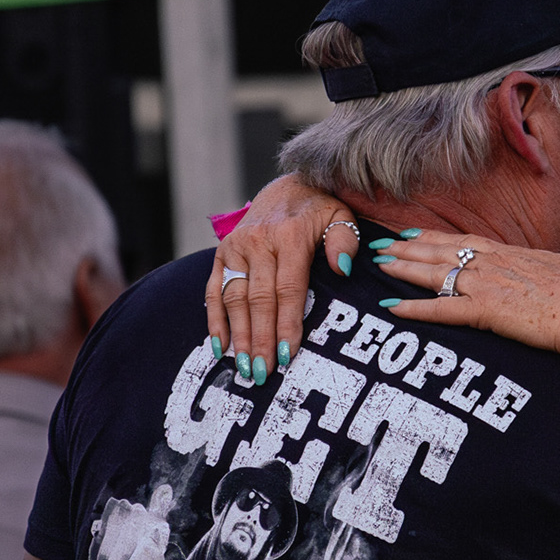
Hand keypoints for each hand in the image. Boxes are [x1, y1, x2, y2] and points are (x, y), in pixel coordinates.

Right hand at [206, 175, 363, 382]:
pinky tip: (219, 347)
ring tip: (243, 367)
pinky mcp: (222, 254)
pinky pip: (214, 290)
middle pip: (258, 300)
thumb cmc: (321, 211)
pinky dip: (215, 320)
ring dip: (238, 336)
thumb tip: (342, 269)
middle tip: (262, 373)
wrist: (288, 187)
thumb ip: (345, 240)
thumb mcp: (341, 217)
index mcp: (289, 237)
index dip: (288, 324)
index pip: (288, 289)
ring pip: (234, 299)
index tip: (289, 355)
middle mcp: (258, 242)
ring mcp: (236, 249)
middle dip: (260, 339)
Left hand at [372, 233, 559, 357]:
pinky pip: (440, 309)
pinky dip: (414, 309)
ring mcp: (487, 286)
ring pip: (434, 274)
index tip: (412, 234)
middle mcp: (494, 264)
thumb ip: (550, 268)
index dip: (434, 237)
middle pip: (441, 251)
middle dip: (408, 248)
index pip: (464, 240)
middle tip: (380, 246)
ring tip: (378, 266)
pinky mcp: (485, 312)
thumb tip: (552, 269)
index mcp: (513, 254)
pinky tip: (392, 309)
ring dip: (403, 270)